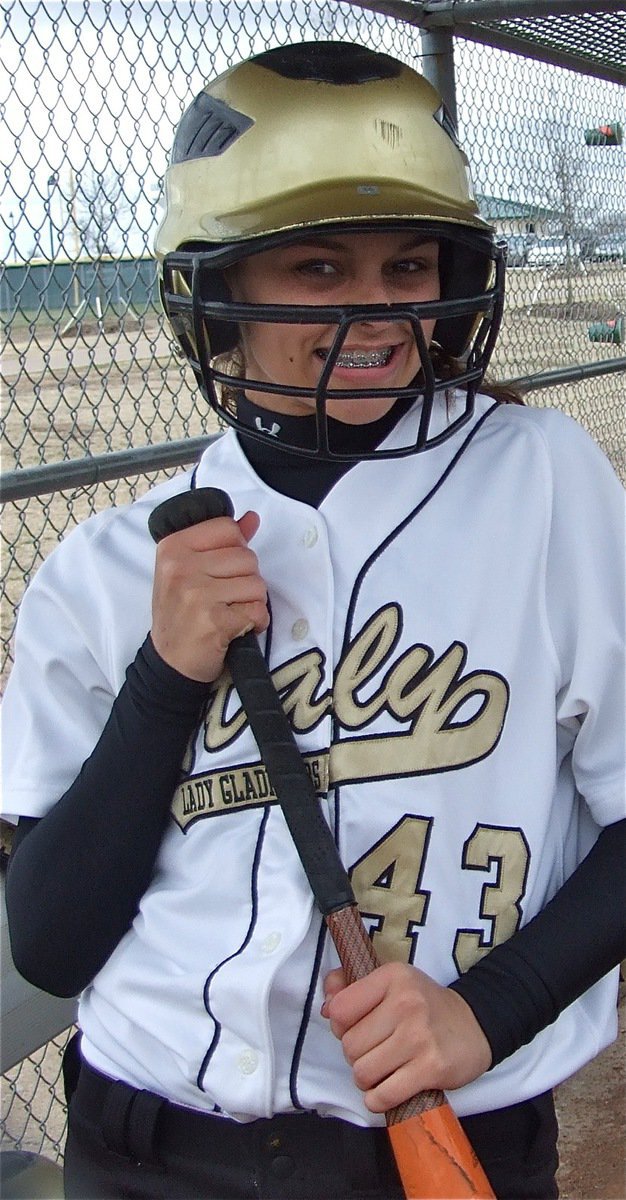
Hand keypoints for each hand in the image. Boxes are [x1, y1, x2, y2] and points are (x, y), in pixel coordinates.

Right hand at [151, 510, 268, 681]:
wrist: (170, 662)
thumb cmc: (181, 614)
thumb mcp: (190, 571)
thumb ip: (221, 542)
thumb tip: (251, 518)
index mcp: (173, 547)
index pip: (227, 528)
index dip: (236, 549)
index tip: (221, 570)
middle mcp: (181, 567)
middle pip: (247, 556)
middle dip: (246, 579)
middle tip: (224, 598)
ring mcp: (197, 594)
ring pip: (257, 583)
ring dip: (252, 602)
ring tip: (229, 613)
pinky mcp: (215, 621)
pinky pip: (258, 611)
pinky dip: (255, 623)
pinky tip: (236, 628)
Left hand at [322, 961, 491, 1112]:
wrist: (476, 1025)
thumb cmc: (425, 1006)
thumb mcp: (392, 984)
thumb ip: (352, 988)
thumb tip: (325, 1005)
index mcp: (392, 977)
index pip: (340, 1010)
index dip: (341, 1026)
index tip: (357, 1028)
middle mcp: (406, 1003)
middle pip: (350, 1046)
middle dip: (357, 1056)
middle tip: (376, 1051)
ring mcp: (419, 1037)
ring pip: (362, 1072)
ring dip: (368, 1079)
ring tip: (384, 1069)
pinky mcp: (431, 1068)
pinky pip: (383, 1095)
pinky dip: (378, 1099)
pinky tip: (388, 1088)